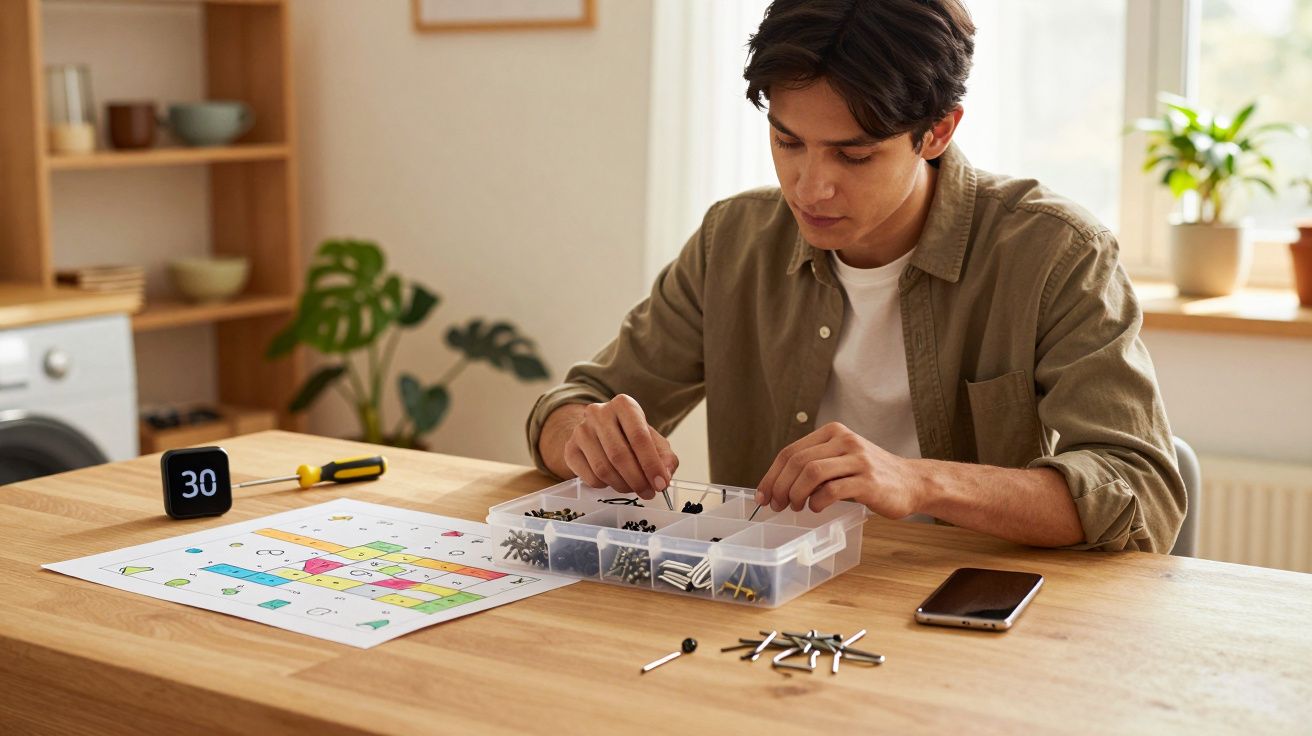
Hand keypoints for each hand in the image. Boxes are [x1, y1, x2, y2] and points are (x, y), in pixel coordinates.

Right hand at [561, 395, 678, 498]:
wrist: (598, 432)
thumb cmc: (630, 436)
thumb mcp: (653, 441)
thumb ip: (665, 457)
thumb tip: (664, 476)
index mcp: (624, 405)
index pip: (639, 436)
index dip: (651, 464)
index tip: (661, 484)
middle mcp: (599, 413)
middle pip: (619, 455)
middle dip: (637, 480)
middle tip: (649, 493)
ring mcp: (581, 430)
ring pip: (603, 469)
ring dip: (623, 486)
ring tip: (634, 488)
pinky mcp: (570, 449)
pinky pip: (590, 478)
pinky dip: (606, 486)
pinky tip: (614, 480)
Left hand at [754, 422, 921, 516]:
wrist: (911, 482)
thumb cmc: (870, 475)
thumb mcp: (841, 460)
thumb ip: (814, 465)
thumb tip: (778, 487)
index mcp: (833, 432)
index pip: (790, 451)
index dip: (771, 475)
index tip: (763, 495)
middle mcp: (844, 440)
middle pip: (797, 461)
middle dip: (780, 486)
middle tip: (775, 505)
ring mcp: (858, 459)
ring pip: (811, 472)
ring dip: (795, 494)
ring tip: (795, 507)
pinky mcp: (868, 481)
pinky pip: (831, 490)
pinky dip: (816, 502)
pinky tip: (815, 508)